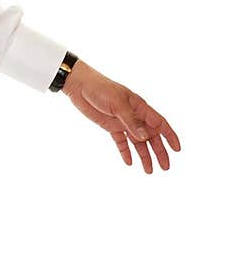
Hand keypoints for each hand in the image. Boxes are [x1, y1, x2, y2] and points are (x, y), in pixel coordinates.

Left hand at [61, 59, 180, 172]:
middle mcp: (135, 116)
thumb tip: (145, 137)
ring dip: (144, 156)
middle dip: (159, 152)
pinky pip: (121, 142)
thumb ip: (131, 121)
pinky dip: (125, 152)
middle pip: (151, 137)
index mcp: (141, 108)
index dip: (170, 136)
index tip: (177, 149)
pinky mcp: (111, 127)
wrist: (80, 86)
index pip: (160, 124)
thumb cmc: (101, 89)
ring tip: (149, 171)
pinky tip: (129, 163)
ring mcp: (123, 122)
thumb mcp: (117, 104)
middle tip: (165, 167)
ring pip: (138, 142)